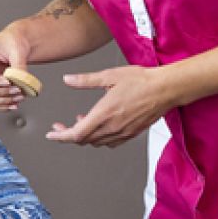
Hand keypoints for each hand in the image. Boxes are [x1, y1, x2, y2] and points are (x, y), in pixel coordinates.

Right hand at [0, 33, 30, 112]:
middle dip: (1, 92)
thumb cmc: (12, 42)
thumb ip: (18, 65)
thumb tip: (21, 80)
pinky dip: (4, 105)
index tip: (7, 82)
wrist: (17, 45)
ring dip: (4, 100)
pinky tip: (14, 103)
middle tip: (17, 89)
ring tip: (19, 96)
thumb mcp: (16, 49)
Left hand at [47, 65, 177, 147]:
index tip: (51, 133)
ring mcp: (123, 132)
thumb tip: (68, 79)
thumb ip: (85, 80)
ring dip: (85, 135)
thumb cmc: (141, 81)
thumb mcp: (109, 76)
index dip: (60, 136)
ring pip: (96, 142)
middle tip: (61, 125)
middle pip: (83, 140)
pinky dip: (99, 137)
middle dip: (68, 134)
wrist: (166, 89)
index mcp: (104, 114)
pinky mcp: (132, 133)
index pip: (76, 134)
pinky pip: (110, 142)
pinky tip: (99, 125)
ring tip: (81, 120)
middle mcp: (112, 127)